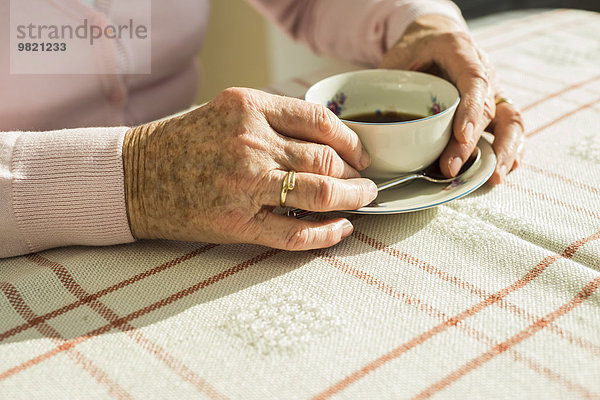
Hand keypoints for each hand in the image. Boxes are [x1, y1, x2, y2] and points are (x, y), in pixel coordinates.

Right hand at [122, 88, 376, 249]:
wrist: (134, 175)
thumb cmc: (182, 143)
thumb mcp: (226, 112)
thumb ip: (273, 122)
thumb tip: (327, 145)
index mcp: (249, 107)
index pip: (320, 120)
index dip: (350, 140)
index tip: (360, 153)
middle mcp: (250, 142)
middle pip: (326, 159)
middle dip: (357, 174)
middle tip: (366, 182)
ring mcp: (244, 184)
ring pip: (320, 193)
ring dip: (352, 200)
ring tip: (362, 202)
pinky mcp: (236, 222)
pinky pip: (296, 232)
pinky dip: (326, 233)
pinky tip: (341, 228)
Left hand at [380, 15, 523, 183]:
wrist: (432, 38)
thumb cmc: (412, 50)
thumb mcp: (396, 58)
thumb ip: (388, 84)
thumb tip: (366, 123)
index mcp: (460, 51)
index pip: (473, 79)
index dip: (470, 109)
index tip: (460, 135)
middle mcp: (484, 71)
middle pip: (487, 108)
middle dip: (470, 143)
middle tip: (451, 168)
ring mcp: (492, 91)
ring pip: (511, 119)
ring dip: (504, 151)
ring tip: (492, 177)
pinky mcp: (494, 108)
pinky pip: (509, 129)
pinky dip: (509, 151)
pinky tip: (500, 171)